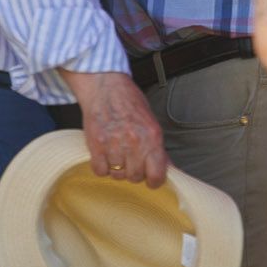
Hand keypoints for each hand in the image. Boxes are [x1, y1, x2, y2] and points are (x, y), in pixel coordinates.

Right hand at [61, 68, 167, 186]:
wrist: (105, 85)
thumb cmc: (128, 101)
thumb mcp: (151, 122)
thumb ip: (158, 148)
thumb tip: (169, 169)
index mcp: (152, 137)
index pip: (157, 175)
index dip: (154, 180)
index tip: (150, 178)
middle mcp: (135, 142)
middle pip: (135, 177)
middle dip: (133, 171)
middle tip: (129, 158)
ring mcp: (114, 144)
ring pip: (117, 175)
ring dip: (116, 168)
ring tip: (115, 152)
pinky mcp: (96, 144)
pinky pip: (100, 170)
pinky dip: (101, 166)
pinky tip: (104, 154)